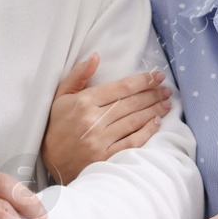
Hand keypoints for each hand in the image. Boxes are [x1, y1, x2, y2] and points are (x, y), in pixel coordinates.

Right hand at [41, 52, 172, 184]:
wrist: (51, 162)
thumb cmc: (57, 126)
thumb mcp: (61, 96)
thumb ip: (78, 75)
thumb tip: (96, 56)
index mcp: (83, 102)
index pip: (121, 87)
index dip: (143, 81)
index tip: (158, 76)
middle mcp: (93, 120)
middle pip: (131, 103)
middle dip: (153, 94)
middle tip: (166, 89)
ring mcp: (100, 140)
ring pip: (134, 121)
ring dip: (154, 110)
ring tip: (166, 103)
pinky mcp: (105, 158)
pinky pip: (132, 142)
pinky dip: (146, 131)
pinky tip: (156, 122)